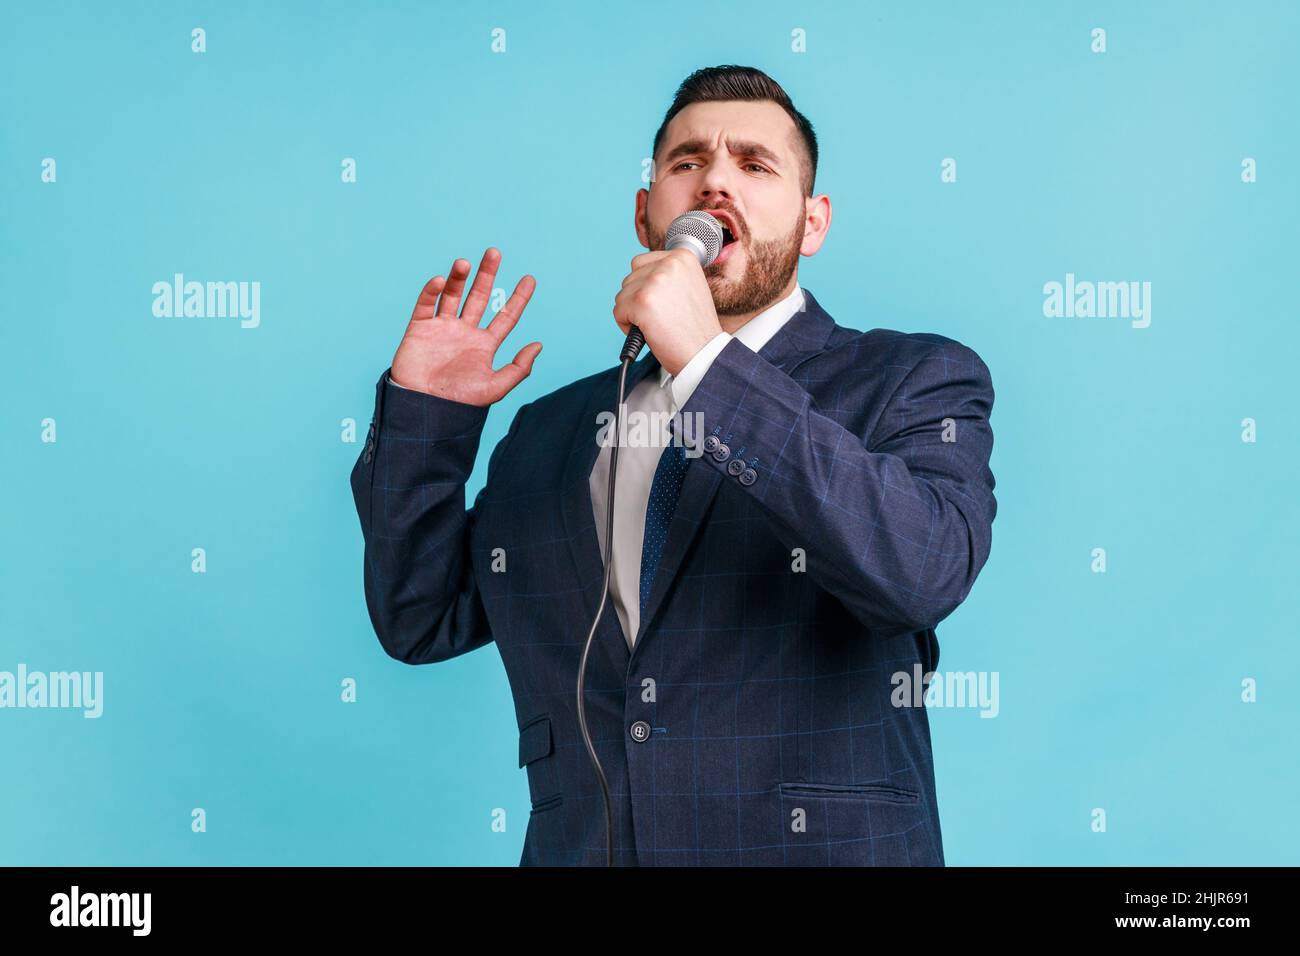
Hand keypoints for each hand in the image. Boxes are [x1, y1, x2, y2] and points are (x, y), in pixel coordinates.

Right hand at [391, 248, 541, 406]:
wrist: (424, 410)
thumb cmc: (459, 403)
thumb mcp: (495, 387)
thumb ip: (518, 368)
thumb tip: (538, 345)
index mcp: (484, 345)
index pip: (505, 316)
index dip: (519, 298)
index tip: (531, 278)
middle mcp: (465, 332)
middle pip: (479, 296)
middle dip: (487, 274)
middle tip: (494, 252)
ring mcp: (442, 328)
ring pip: (453, 295)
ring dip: (459, 277)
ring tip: (465, 262)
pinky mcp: (420, 329)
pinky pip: (426, 304)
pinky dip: (432, 291)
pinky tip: (441, 280)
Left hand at [613, 248, 722, 375]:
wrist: (703, 353)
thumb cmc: (695, 328)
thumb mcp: (689, 287)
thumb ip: (667, 275)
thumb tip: (641, 274)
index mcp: (682, 257)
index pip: (641, 263)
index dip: (645, 287)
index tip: (661, 303)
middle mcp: (669, 263)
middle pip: (630, 278)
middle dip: (638, 300)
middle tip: (660, 316)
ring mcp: (654, 281)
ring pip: (622, 295)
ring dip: (632, 313)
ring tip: (656, 324)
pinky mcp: (641, 301)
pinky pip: (618, 311)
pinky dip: (627, 326)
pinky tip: (648, 331)